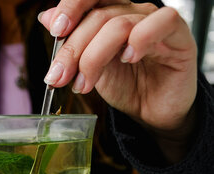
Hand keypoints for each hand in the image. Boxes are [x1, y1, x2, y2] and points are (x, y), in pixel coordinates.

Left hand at [38, 0, 196, 153]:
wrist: (151, 111)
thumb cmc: (124, 85)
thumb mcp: (88, 66)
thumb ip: (71, 42)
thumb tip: (46, 17)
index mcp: (110, 14)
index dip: (71, 7)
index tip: (56, 31)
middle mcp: (132, 12)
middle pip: (98, 17)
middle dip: (72, 50)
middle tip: (58, 77)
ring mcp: (155, 22)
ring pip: (120, 24)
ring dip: (94, 57)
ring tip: (84, 84)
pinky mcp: (179, 36)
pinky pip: (162, 22)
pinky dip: (140, 39)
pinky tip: (128, 59)